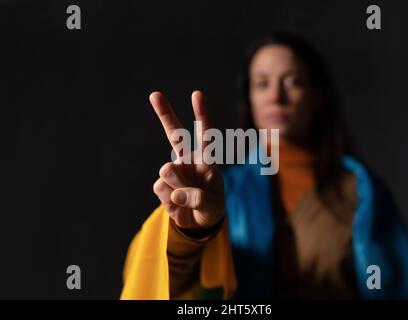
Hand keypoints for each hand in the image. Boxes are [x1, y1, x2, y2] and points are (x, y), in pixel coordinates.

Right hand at [150, 90, 224, 229]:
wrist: (197, 222)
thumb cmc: (211, 207)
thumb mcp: (212, 206)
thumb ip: (198, 198)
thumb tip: (174, 193)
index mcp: (207, 160)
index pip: (206, 135)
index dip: (202, 115)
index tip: (197, 94)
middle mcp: (188, 161)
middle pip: (175, 134)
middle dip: (165, 114)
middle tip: (155, 94)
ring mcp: (174, 172)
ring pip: (168, 172)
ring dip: (178, 188)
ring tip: (188, 199)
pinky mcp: (161, 185)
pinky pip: (162, 189)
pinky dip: (171, 202)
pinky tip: (177, 204)